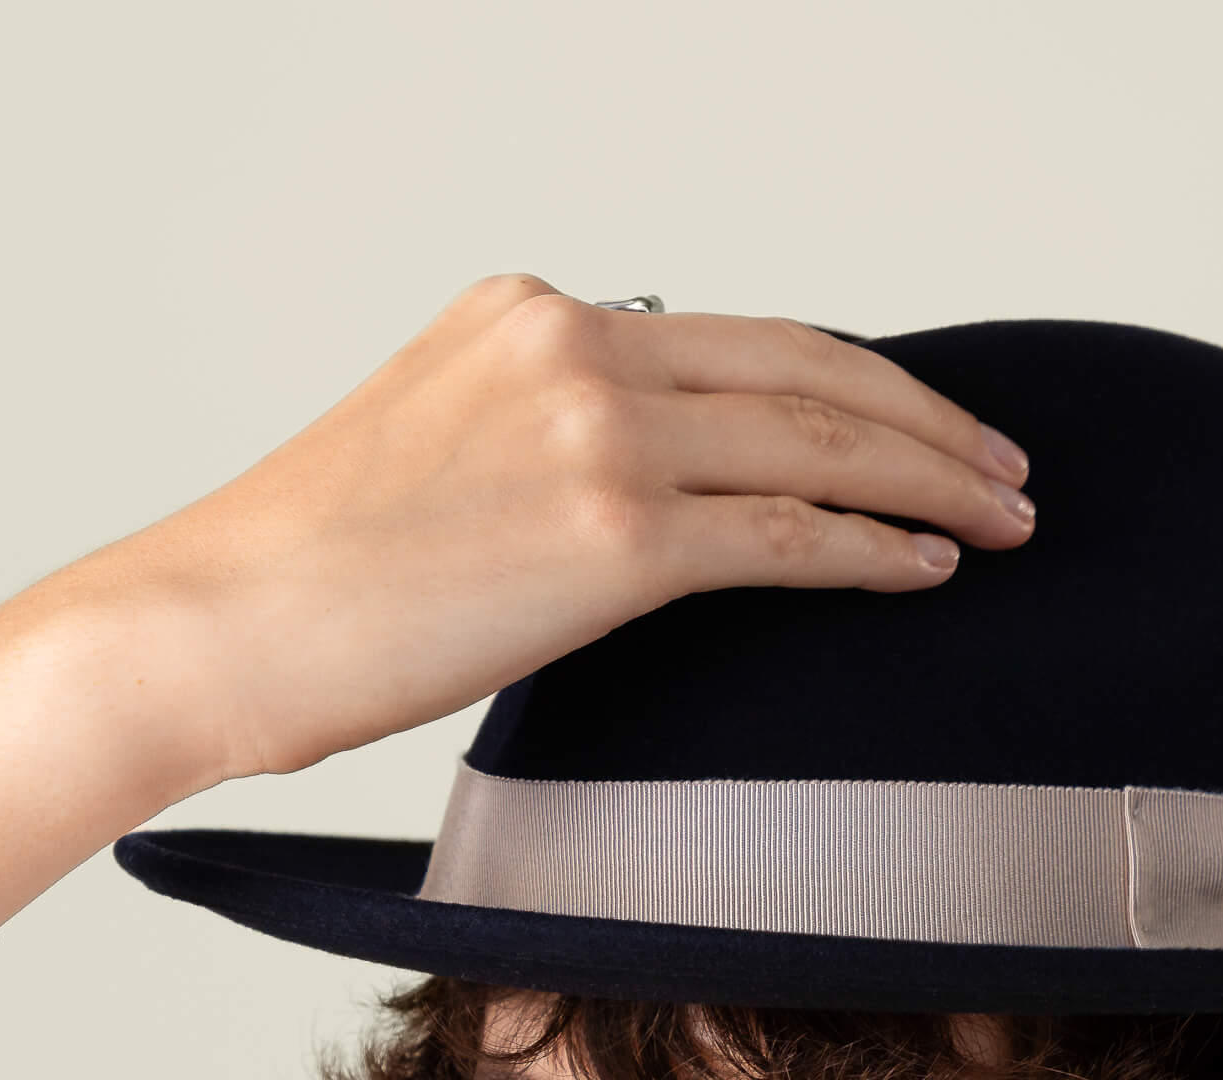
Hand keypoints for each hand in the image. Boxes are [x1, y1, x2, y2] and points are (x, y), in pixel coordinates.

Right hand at [89, 272, 1035, 783]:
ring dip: (932, 482)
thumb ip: (547, 436)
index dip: (854, 381)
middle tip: (1007, 464)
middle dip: (927, 419)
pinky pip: (786, 536)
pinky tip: (934, 566)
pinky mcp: (612, 532)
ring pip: (818, 446)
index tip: (918, 420)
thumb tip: (655, 490)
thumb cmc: (312, 573)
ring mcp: (597, 429)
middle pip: (808, 370)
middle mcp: (577, 342)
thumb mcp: (434, 449)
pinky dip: (875, 550)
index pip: (742, 338)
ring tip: (1007, 517)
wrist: (215, 623)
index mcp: (535, 312)